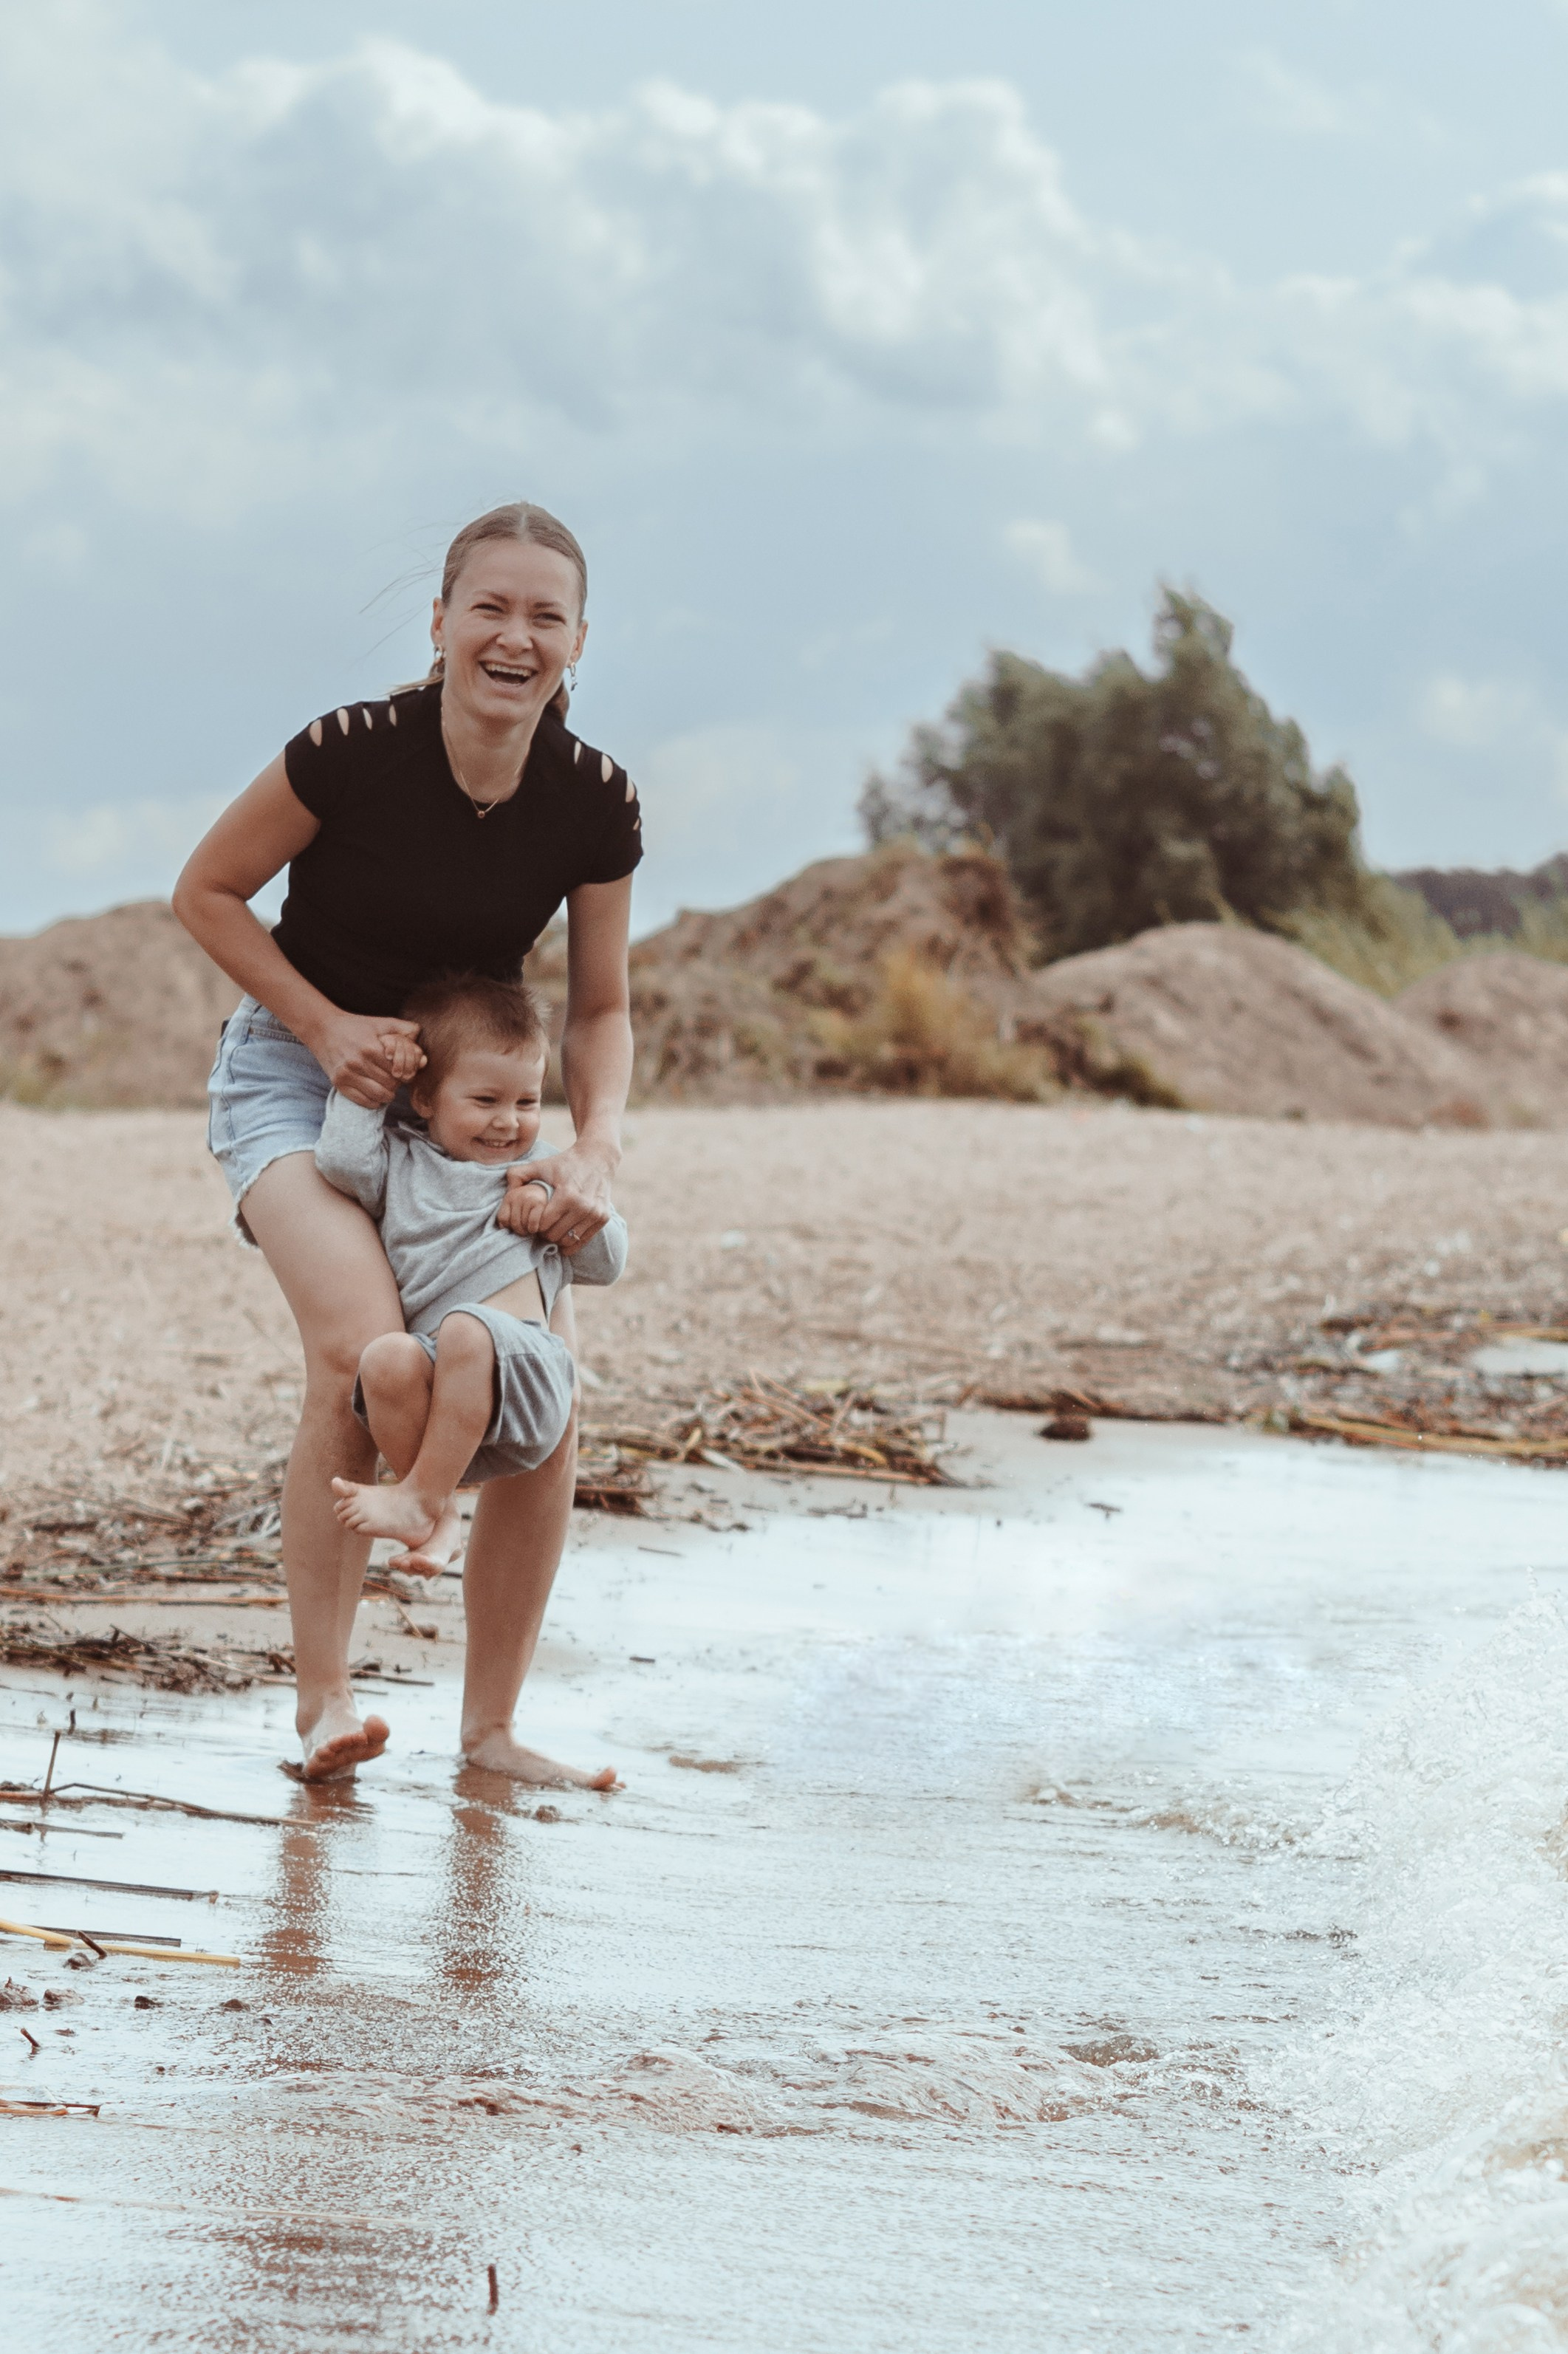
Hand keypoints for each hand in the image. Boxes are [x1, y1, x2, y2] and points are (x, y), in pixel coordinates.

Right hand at [309, 1012, 425, 1108]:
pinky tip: (375, 1091)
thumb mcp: (381, 1023)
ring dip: (387, 1094)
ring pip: (379, 1095)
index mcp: (370, 1048)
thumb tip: (422, 1050)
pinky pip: (364, 1102)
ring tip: (386, 1086)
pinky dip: (374, 1101)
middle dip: (396, 1083)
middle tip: (394, 1078)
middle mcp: (357, 1062)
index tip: (402, 1069)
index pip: (398, 1071)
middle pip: (390, 1084)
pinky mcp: (338, 1084)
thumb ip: (404, 1030)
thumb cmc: (356, 1026)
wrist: (323, 1029)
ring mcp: (346, 1075)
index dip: (405, 1072)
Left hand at [497, 1140, 617, 1254]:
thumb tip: (507, 1192)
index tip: (532, 1219)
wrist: (597, 1157)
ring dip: (557, 1238)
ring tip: (552, 1228)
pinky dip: (571, 1242)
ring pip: (568, 1240)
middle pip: (555, 1235)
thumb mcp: (540, 1165)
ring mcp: (596, 1213)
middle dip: (544, 1233)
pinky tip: (563, 1235)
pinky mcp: (603, 1218)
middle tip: (540, 1226)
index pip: (544, 1225)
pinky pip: (582, 1241)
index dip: (534, 1225)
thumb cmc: (564, 1162)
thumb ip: (518, 1175)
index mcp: (567, 1195)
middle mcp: (584, 1206)